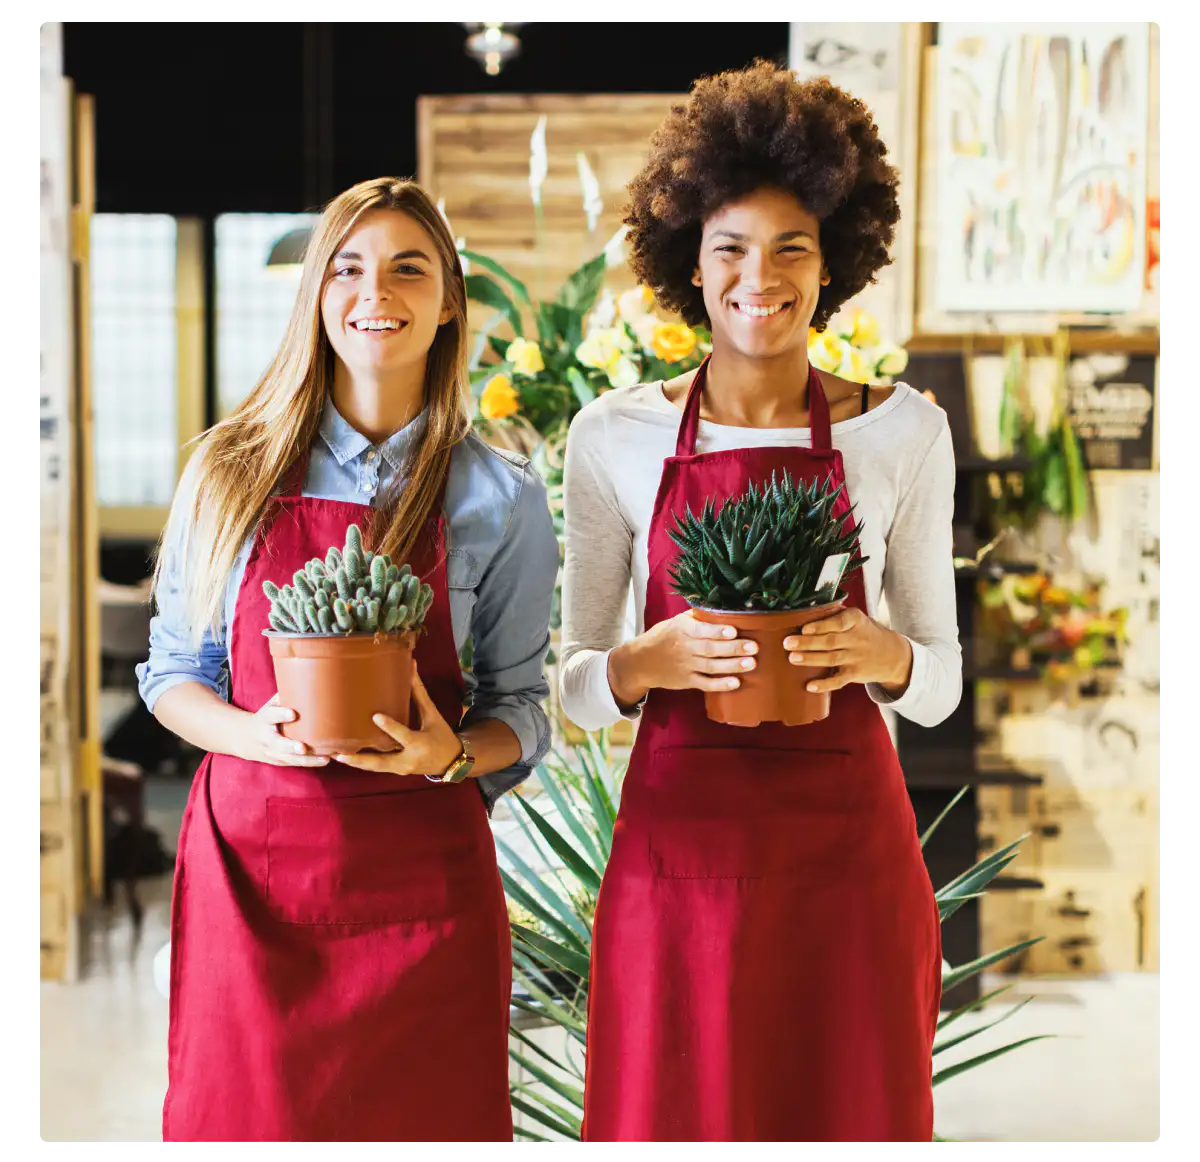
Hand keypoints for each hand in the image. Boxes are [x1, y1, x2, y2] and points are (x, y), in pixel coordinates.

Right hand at [239, 694, 329, 766]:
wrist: (246, 739)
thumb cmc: (267, 716)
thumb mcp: (271, 704)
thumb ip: (286, 696)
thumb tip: (309, 678)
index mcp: (265, 719)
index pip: (272, 716)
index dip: (282, 714)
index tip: (293, 713)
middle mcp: (267, 738)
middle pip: (278, 744)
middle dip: (290, 747)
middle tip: (303, 748)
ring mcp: (273, 753)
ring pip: (290, 759)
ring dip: (308, 760)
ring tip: (325, 758)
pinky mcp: (281, 761)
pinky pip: (296, 763)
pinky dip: (311, 763)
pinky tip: (326, 759)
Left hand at [334, 663, 462, 776]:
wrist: (452, 762)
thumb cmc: (441, 735)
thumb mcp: (433, 714)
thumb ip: (419, 693)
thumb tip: (411, 665)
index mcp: (420, 744)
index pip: (403, 735)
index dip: (390, 727)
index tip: (375, 716)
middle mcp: (408, 760)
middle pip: (381, 762)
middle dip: (360, 760)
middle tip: (340, 754)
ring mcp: (401, 768)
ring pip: (375, 768)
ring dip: (356, 763)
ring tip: (335, 755)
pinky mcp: (396, 771)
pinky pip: (377, 767)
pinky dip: (362, 763)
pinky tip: (346, 756)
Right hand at [609, 608, 758, 705]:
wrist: (641, 662)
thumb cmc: (663, 637)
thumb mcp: (676, 622)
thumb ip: (697, 617)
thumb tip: (723, 606)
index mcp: (682, 630)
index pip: (701, 630)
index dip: (717, 631)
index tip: (734, 630)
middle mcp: (685, 648)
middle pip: (711, 649)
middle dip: (733, 648)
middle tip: (754, 647)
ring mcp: (686, 666)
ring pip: (712, 667)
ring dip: (732, 666)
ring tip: (752, 663)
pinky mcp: (687, 681)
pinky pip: (705, 684)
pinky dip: (720, 685)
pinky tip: (735, 683)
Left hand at [783, 606, 912, 694]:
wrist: (892, 655)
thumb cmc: (864, 632)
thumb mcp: (856, 618)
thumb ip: (834, 614)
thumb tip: (803, 610)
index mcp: (856, 620)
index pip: (839, 622)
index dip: (821, 626)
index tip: (804, 628)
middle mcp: (857, 639)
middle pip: (830, 641)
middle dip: (807, 643)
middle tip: (787, 643)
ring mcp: (856, 658)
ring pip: (831, 659)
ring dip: (810, 659)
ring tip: (792, 658)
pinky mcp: (855, 674)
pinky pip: (839, 681)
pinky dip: (824, 684)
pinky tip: (810, 686)